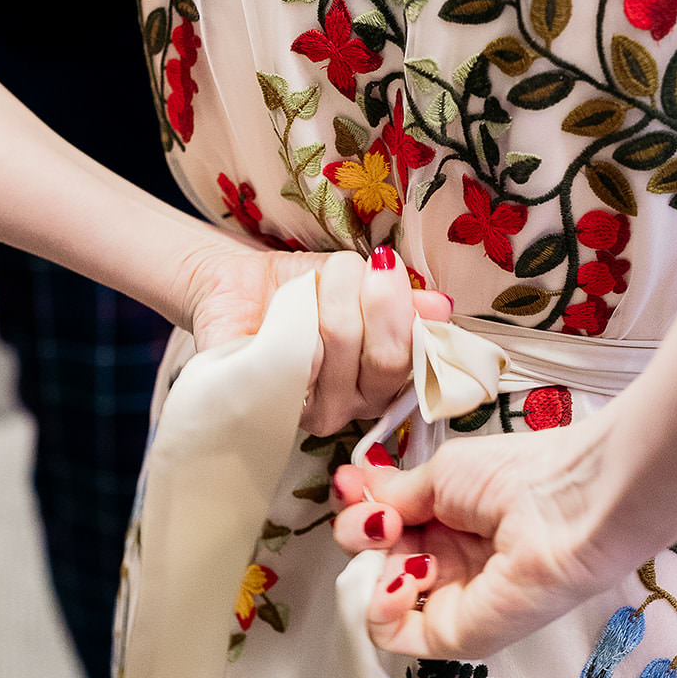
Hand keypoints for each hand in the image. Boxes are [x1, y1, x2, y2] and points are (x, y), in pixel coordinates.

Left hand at [182, 241, 450, 434]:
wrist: (236, 284)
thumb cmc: (301, 291)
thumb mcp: (359, 286)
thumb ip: (401, 302)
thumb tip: (440, 306)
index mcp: (380, 385)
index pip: (414, 360)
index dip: (403, 310)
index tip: (385, 265)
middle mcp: (348, 408)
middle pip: (382, 358)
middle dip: (368, 297)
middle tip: (345, 267)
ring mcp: (307, 412)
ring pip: (339, 345)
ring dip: (326, 293)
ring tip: (309, 281)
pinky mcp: (264, 400)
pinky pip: (294, 354)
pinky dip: (294, 316)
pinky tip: (285, 309)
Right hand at [332, 414, 640, 657]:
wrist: (568, 507)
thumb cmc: (516, 476)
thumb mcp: (442, 473)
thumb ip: (396, 494)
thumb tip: (358, 495)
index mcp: (447, 519)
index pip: (383, 524)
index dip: (360, 507)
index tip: (353, 486)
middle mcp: (445, 560)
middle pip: (375, 558)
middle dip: (361, 532)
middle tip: (381, 516)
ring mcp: (448, 599)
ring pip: (377, 596)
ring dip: (369, 567)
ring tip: (391, 539)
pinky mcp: (454, 635)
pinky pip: (393, 634)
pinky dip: (378, 608)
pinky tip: (399, 579)